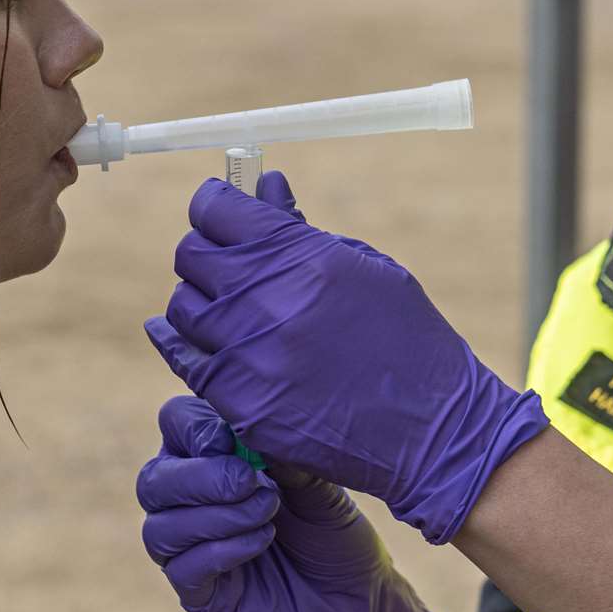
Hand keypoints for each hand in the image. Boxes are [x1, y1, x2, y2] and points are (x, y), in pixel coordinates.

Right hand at [138, 396, 444, 611]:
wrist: (358, 602)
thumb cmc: (335, 534)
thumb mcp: (317, 485)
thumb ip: (283, 456)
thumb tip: (252, 430)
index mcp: (212, 458)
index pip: (174, 424)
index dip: (195, 427)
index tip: (238, 441)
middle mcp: (190, 501)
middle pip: (154, 480)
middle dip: (202, 477)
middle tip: (252, 483)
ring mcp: (189, 550)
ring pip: (160, 527)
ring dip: (217, 516)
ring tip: (267, 513)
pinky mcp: (199, 594)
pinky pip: (181, 569)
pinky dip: (222, 550)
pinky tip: (262, 542)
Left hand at [145, 171, 547, 543]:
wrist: (429, 426)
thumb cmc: (405, 336)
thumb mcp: (364, 266)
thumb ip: (301, 228)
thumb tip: (267, 184)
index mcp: (299, 255)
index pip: (216, 210)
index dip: (214, 204)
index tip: (219, 208)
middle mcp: (264, 299)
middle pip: (190, 255)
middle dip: (206, 250)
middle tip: (226, 259)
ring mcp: (247, 355)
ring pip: (182, 308)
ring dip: (200, 300)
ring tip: (229, 307)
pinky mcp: (239, 403)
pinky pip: (187, 362)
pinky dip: (190, 347)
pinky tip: (205, 340)